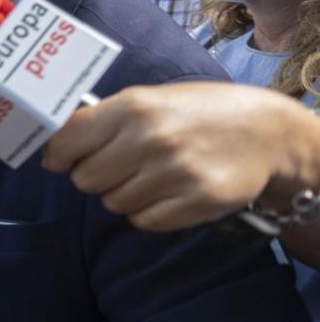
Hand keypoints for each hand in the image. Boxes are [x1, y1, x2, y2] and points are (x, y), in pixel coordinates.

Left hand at [42, 83, 312, 231]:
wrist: (267, 132)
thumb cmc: (196, 113)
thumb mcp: (150, 100)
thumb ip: (105, 119)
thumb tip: (55, 143)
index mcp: (133, 107)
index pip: (67, 140)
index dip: (58, 155)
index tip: (59, 160)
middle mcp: (150, 139)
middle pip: (85, 180)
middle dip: (95, 176)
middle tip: (118, 166)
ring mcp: (175, 172)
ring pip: (114, 203)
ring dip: (125, 194)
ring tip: (153, 175)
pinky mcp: (197, 202)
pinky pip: (143, 221)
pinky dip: (149, 213)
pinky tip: (169, 192)